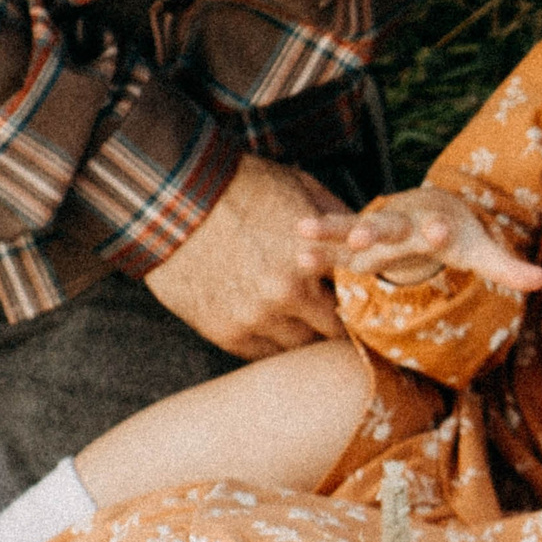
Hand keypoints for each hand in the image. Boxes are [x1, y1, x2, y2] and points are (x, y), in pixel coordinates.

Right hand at [145, 155, 348, 357]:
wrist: (173, 198)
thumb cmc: (240, 187)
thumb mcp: (301, 189)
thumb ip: (341, 222)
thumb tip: (368, 242)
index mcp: (313, 259)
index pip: (359, 296)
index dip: (364, 297)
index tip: (364, 297)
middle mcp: (287, 295)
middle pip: (334, 331)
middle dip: (338, 321)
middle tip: (337, 314)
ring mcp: (255, 317)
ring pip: (300, 347)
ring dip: (305, 335)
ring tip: (303, 320)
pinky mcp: (226, 332)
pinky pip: (264, 354)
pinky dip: (273, 343)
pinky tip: (273, 324)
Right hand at [294, 187, 541, 293]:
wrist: (426, 206)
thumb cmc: (455, 232)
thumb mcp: (480, 249)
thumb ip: (508, 266)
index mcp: (434, 224)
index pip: (438, 228)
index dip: (439, 230)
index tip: (439, 230)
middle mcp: (402, 223)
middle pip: (389, 226)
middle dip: (378, 229)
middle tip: (366, 233)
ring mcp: (375, 231)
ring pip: (351, 229)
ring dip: (331, 230)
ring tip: (304, 230)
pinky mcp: (355, 244)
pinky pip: (332, 247)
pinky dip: (316, 247)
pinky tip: (295, 250)